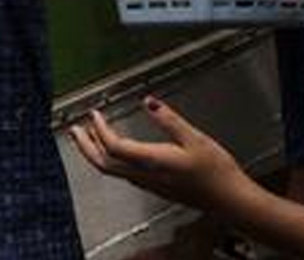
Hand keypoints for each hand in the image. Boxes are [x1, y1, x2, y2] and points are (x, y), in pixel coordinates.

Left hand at [70, 97, 252, 210]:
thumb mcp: (195, 139)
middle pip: (104, 164)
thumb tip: (150, 102)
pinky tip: (116, 150)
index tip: (94, 114)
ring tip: (89, 136)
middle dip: (85, 146)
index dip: (99, 130)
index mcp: (152, 162)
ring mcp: (149, 184)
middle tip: (74, 130)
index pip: (114, 148)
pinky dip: (111, 159)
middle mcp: (146, 176)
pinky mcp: (155, 187)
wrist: (229, 200)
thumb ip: (170, 120)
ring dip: (96, 153)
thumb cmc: (216, 173)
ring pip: (112, 171)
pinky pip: (123, 174)